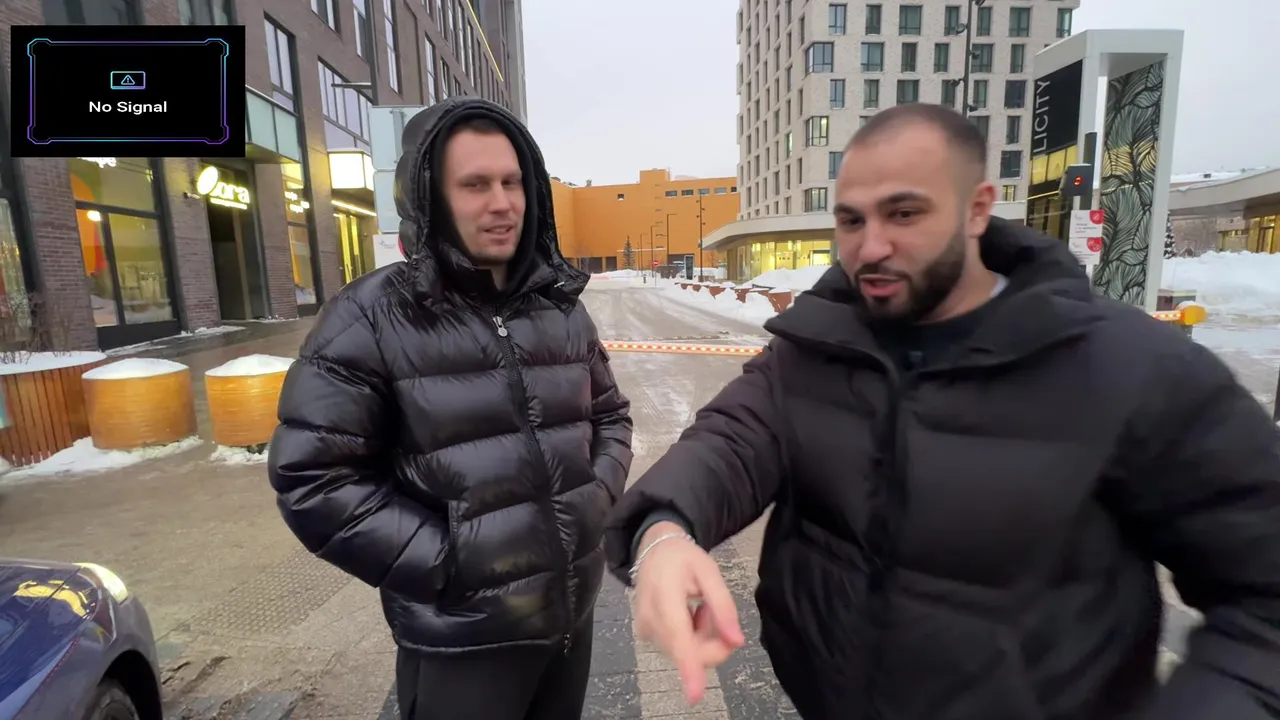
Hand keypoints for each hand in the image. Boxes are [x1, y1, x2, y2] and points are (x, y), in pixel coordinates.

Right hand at [632, 522, 744, 704]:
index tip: (695, 694)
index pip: (679, 638)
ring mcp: (647, 630)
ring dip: (703, 637)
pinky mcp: (648, 636)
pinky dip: (692, 637)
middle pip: (690, 651)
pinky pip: (679, 648)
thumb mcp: (709, 572)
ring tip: (700, 608)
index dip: (689, 667)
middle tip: (715, 611)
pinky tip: (690, 614)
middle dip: (714, 640)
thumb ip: (723, 607)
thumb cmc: (682, 558)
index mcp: (665, 597)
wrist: (653, 550)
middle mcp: (651, 620)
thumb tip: (737, 641)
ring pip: (687, 652)